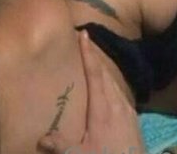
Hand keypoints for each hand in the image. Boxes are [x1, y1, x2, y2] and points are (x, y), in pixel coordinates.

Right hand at [39, 30, 144, 153]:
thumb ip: (61, 145)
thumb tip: (42, 137)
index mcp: (103, 108)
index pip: (94, 73)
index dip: (88, 53)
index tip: (84, 34)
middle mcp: (117, 103)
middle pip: (105, 73)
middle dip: (94, 57)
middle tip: (84, 43)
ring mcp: (128, 110)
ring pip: (114, 82)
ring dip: (103, 70)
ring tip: (92, 63)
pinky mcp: (134, 118)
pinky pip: (121, 93)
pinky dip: (111, 84)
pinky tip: (107, 90)